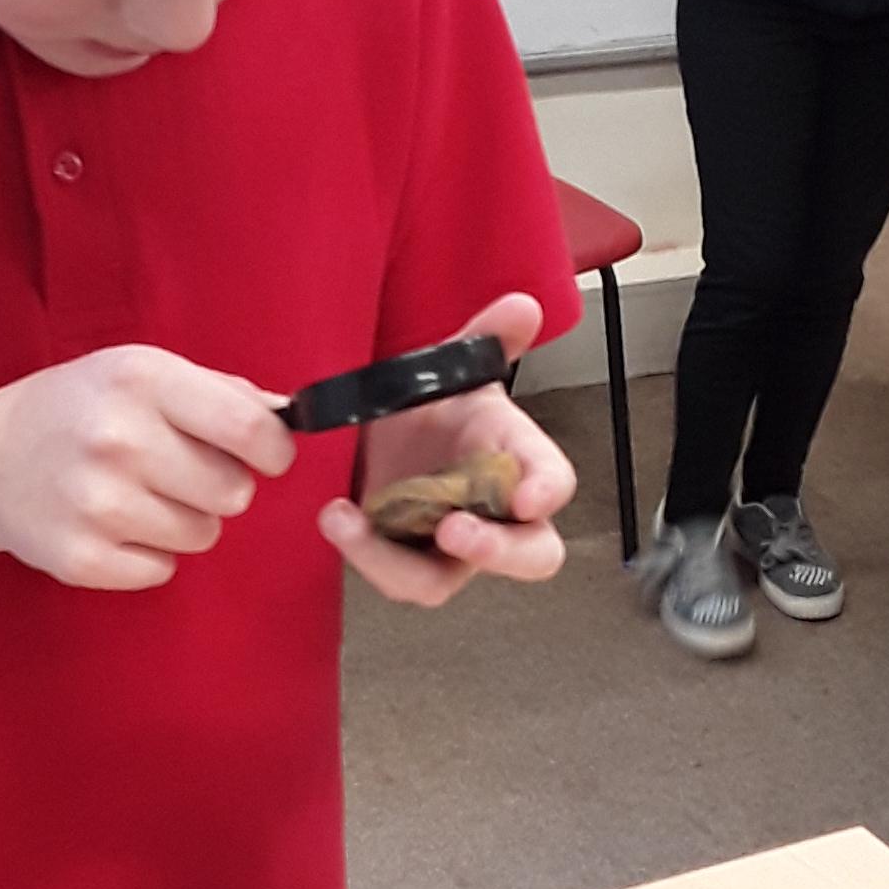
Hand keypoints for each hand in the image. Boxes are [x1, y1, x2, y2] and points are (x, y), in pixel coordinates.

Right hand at [0, 346, 294, 590]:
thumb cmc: (78, 409)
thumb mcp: (138, 373)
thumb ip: (217, 392)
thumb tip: (284, 417)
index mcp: (140, 380)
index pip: (249, 429)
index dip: (274, 451)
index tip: (265, 456)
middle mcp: (117, 439)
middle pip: (233, 492)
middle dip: (220, 486)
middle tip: (178, 472)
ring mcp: (95, 504)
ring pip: (203, 535)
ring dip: (185, 521)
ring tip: (138, 495)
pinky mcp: (80, 559)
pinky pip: (162, 571)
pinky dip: (148, 555)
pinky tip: (112, 525)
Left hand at [319, 293, 574, 608]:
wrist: (375, 426)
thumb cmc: (428, 406)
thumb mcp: (450, 368)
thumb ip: (485, 339)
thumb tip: (521, 307)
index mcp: (516, 460)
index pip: (552, 482)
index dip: (546, 491)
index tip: (527, 497)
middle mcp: (493, 513)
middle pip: (530, 555)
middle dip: (498, 551)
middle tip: (455, 530)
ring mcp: (446, 546)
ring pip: (441, 580)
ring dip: (396, 561)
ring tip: (349, 520)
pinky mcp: (401, 559)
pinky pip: (392, 574)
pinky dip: (363, 551)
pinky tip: (336, 515)